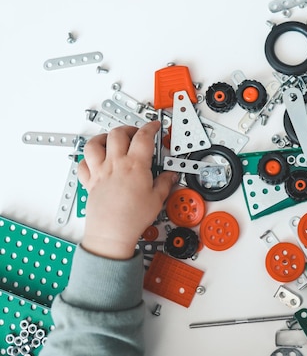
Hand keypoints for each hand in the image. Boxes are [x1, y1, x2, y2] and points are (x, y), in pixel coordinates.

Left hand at [77, 122, 177, 259]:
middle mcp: (115, 164)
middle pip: (118, 133)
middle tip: (136, 134)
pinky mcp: (90, 182)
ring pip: (95, 143)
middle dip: (129, 129)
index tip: (154, 126)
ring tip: (112, 140)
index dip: (151, 127)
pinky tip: (96, 161)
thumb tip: (170, 176)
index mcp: (135, 165)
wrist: (111, 233)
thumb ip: (165, 183)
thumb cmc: (132, 218)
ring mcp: (100, 171)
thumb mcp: (157, 199)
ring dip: (104, 138)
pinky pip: (83, 164)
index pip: (143, 136)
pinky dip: (88, 159)